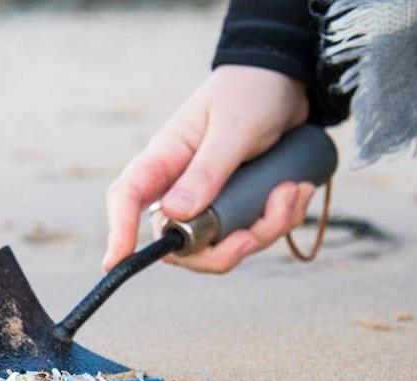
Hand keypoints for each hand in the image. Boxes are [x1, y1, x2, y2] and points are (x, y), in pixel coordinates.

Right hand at [103, 65, 315, 273]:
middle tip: (258, 230)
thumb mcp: (233, 129)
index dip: (119, 231)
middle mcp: (182, 185)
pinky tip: (299, 189)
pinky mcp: (239, 205)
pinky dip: (281, 220)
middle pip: (181, 244)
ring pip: (224, 245)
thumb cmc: (252, 91)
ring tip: (294, 191)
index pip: (128, 197)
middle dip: (224, 249)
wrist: (291, 81)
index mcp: (167, 158)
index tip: (116, 262)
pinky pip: (253, 233)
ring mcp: (212, 199)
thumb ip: (208, 171)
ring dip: (265, 230)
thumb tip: (175, 215)